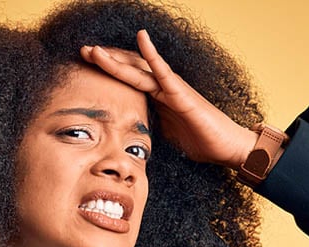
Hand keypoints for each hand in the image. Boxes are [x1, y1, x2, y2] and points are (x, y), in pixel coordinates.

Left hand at [80, 30, 257, 167]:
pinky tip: (141, 37)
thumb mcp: (165, 135)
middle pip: (129, 69)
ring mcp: (171, 88)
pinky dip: (151, 54)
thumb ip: (150, 127)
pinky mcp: (182, 93)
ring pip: (139, 69)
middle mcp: (162, 88)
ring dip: (116, 58)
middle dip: (105, 61)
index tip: (85, 67)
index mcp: (157, 99)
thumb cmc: (201, 141)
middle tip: (82, 52)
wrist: (226, 147)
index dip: (108, 72)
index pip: (128, 80)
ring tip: (95, 50)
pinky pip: (163, 71)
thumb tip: (132, 133)